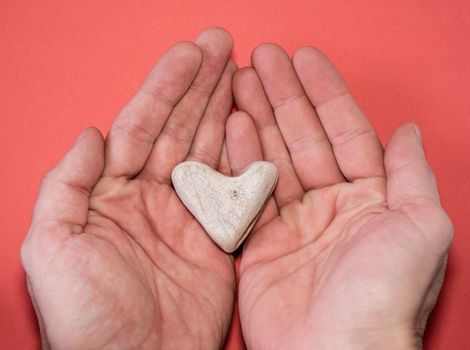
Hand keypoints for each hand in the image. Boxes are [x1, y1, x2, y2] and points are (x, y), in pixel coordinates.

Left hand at [21, 28, 235, 349]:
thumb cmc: (87, 315)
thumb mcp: (52, 247)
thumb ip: (67, 185)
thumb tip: (91, 134)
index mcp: (111, 194)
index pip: (141, 126)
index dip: (164, 89)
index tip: (189, 54)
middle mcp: (151, 197)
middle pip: (178, 128)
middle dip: (199, 85)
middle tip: (221, 45)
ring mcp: (186, 214)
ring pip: (206, 148)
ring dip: (222, 108)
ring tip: (239, 69)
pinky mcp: (215, 236)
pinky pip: (231, 188)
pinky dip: (243, 155)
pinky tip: (251, 124)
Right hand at [227, 44, 452, 348]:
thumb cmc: (384, 295)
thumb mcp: (420, 227)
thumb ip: (410, 175)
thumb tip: (408, 130)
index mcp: (370, 198)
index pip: (344, 130)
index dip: (324, 92)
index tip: (303, 58)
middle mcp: (331, 205)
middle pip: (303, 137)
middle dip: (283, 96)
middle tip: (261, 59)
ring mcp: (293, 223)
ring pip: (273, 157)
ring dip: (257, 117)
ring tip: (240, 81)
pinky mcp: (261, 243)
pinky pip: (249, 191)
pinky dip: (240, 158)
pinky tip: (232, 126)